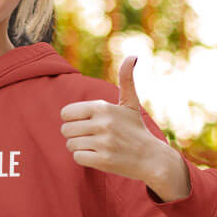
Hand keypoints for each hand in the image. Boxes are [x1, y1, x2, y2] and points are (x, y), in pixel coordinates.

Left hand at [59, 55, 164, 183]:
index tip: (83, 122)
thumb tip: (133, 56)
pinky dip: (83, 158)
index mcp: (103, 107)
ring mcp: (103, 143)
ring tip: (94, 146)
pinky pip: (77, 158)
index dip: (72, 119)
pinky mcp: (103, 160)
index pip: (66, 112)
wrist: (151, 158)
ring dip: (79, 147)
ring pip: (70, 144)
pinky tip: (96, 156)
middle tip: (89, 136)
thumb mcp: (131, 103)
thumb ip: (126, 80)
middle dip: (74, 134)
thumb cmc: (136, 129)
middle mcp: (103, 124)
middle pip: (66, 129)